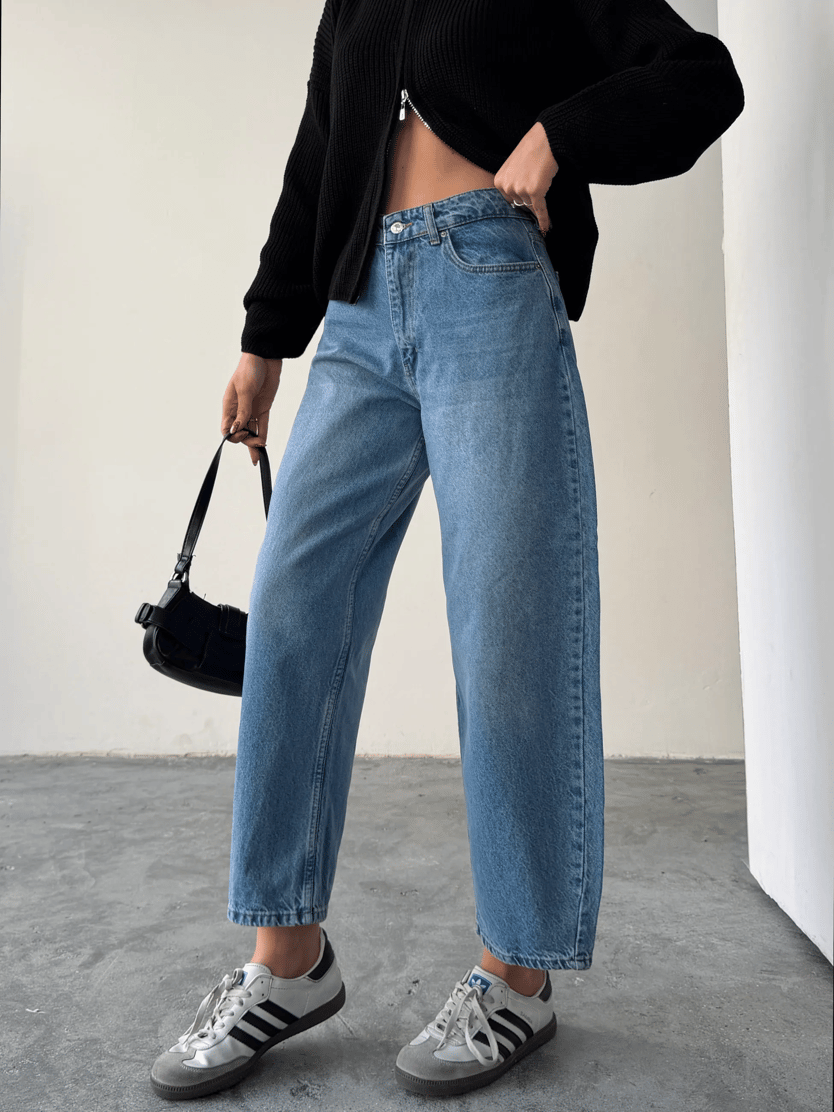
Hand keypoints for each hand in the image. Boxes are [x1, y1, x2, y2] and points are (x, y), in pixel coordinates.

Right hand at [221, 353, 282, 464]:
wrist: (265, 357)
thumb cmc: (250, 369)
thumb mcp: (245, 390)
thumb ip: (243, 411)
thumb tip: (236, 429)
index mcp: (229, 406)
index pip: (225, 428)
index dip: (232, 435)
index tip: (242, 433)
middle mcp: (239, 410)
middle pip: (239, 432)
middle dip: (246, 440)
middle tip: (257, 443)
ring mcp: (251, 409)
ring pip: (251, 431)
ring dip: (255, 442)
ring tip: (260, 453)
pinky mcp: (263, 408)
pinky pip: (262, 425)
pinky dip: (263, 434)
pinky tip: (263, 445)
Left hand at [494, 121, 558, 235]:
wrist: (546, 139)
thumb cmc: (532, 149)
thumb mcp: (514, 166)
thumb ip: (511, 183)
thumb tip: (517, 202)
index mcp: (499, 181)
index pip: (509, 201)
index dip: (519, 201)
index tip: (525, 207)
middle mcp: (507, 187)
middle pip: (520, 204)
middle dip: (529, 200)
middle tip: (535, 196)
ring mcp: (520, 190)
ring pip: (531, 205)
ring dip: (538, 200)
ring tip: (543, 187)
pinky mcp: (534, 192)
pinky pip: (539, 211)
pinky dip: (543, 220)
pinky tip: (545, 229)